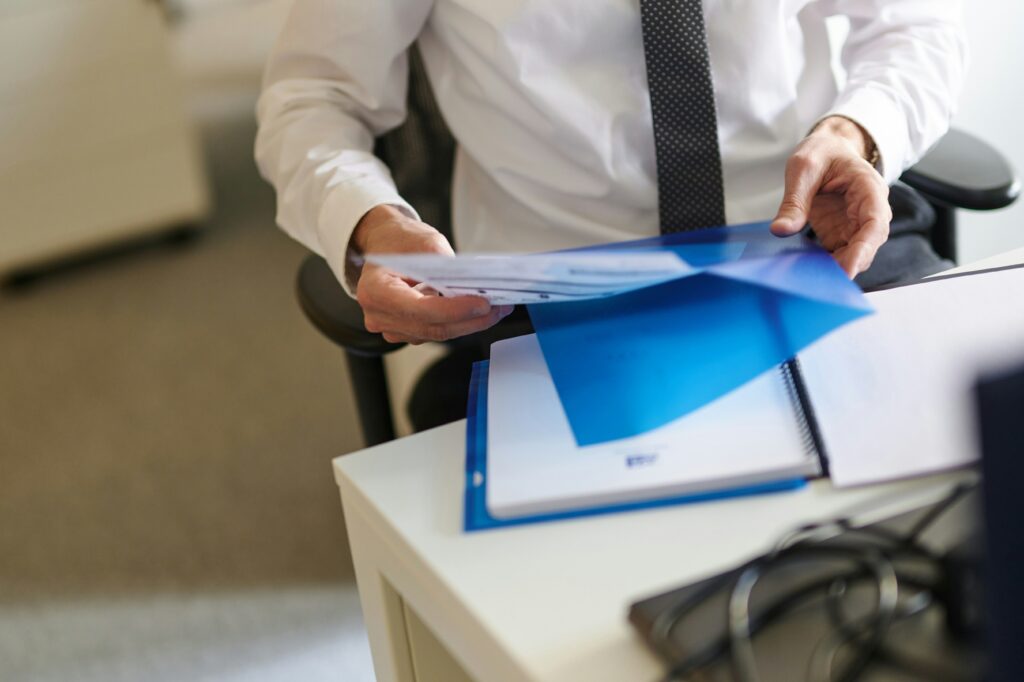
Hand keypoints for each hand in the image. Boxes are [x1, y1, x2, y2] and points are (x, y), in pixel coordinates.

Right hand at [351, 205, 511, 343]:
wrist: (384, 245)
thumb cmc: (399, 241)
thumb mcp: (426, 243)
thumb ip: (448, 268)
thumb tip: (476, 289)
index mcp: (376, 290)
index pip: (422, 309)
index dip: (456, 310)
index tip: (484, 304)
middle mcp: (378, 315)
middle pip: (433, 327)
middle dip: (470, 320)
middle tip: (500, 309)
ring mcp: (390, 327)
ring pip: (437, 333)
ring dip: (468, 323)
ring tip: (495, 309)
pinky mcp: (404, 331)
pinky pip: (434, 331)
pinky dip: (457, 323)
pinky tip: (476, 312)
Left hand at [770, 116, 892, 277]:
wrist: (827, 150)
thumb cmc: (822, 153)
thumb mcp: (803, 168)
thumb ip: (794, 201)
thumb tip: (781, 230)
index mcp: (868, 188)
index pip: (875, 223)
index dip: (864, 249)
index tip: (848, 269)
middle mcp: (868, 210)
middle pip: (868, 244)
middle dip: (848, 264)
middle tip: (822, 282)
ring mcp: (855, 224)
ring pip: (854, 254)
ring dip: (835, 268)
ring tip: (809, 279)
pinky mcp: (841, 234)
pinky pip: (838, 255)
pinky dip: (824, 265)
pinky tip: (806, 271)